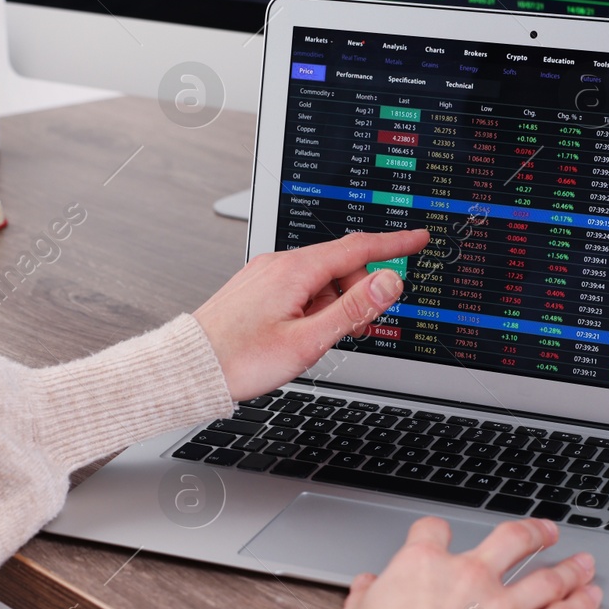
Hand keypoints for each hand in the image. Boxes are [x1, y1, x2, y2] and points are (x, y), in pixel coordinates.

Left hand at [193, 229, 429, 399]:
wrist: (190, 369)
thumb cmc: (240, 360)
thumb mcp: (307, 341)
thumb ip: (353, 310)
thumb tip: (388, 282)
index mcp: (294, 271)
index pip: (357, 248)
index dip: (393, 245)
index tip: (418, 239)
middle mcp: (278, 264)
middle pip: (340, 266)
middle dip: (360, 293)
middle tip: (362, 331)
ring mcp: (265, 275)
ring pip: (320, 280)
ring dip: (335, 305)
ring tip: (321, 341)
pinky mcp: (257, 289)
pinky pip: (300, 288)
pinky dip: (314, 306)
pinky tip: (304, 334)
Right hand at [334, 517, 600, 608]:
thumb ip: (363, 598)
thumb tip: (366, 586)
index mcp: (423, 565)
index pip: (433, 530)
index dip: (437, 530)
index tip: (441, 533)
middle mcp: (468, 576)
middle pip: (511, 539)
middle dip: (533, 532)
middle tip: (547, 529)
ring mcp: (499, 607)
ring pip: (546, 577)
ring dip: (570, 567)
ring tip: (585, 562)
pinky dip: (581, 607)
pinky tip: (593, 598)